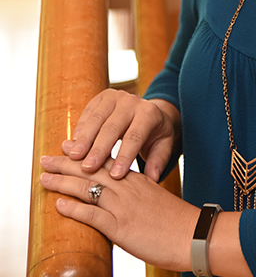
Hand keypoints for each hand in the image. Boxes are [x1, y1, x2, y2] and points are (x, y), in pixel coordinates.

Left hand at [40, 154, 195, 271]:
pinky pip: (93, 215)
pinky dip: (74, 209)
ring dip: (62, 182)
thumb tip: (121, 196)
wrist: (193, 235)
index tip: (67, 147)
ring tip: (43, 178)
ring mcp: (124, 206)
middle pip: (91, 170)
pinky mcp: (122, 227)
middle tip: (45, 159)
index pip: (105, 160)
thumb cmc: (176, 221)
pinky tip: (59, 205)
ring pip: (88, 188)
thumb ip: (137, 194)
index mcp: (136, 179)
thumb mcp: (155, 199)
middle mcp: (128, 187)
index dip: (84, 153)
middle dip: (65, 164)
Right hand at [61, 89, 179, 180]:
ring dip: (84, 139)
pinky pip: (88, 113)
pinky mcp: (101, 97)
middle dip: (99, 149)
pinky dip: (79, 129)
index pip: (135, 136)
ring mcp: (116, 97)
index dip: (124, 156)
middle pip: (112, 127)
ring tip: (74, 157)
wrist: (149, 111)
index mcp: (149, 113)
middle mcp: (132, 102)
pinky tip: (71, 145)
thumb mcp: (163, 146)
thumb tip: (153, 179)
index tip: (115, 176)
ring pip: (97, 119)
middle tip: (88, 168)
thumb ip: (158, 161)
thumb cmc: (156, 134)